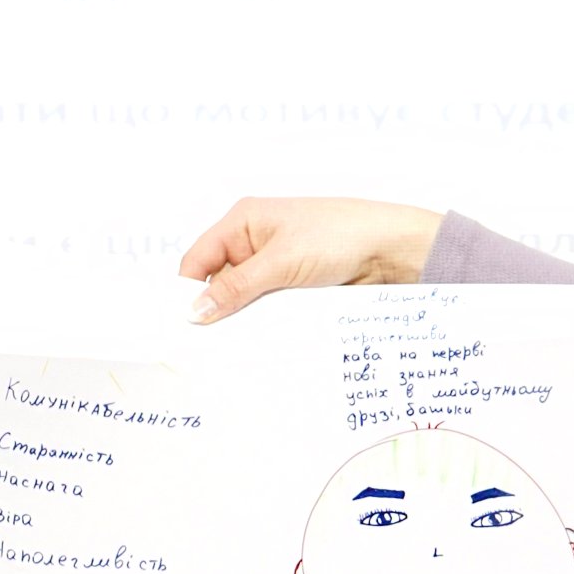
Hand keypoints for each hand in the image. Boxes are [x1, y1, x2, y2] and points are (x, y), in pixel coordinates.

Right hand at [179, 197, 442, 321]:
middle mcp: (255, 243)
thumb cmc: (339, 235)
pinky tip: (259, 345)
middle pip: (218, 284)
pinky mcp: (294, 289)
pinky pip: (268, 311)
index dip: (187, 291)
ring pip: (243, 302)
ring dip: (241, 322)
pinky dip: (263, 326)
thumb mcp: (280, 262)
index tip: (181, 327)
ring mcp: (276, 268)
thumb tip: (195, 311)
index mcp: (243, 222)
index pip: (198, 260)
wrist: (392, 251)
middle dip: (214, 311)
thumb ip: (236, 287)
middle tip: (204, 347)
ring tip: (231, 351)